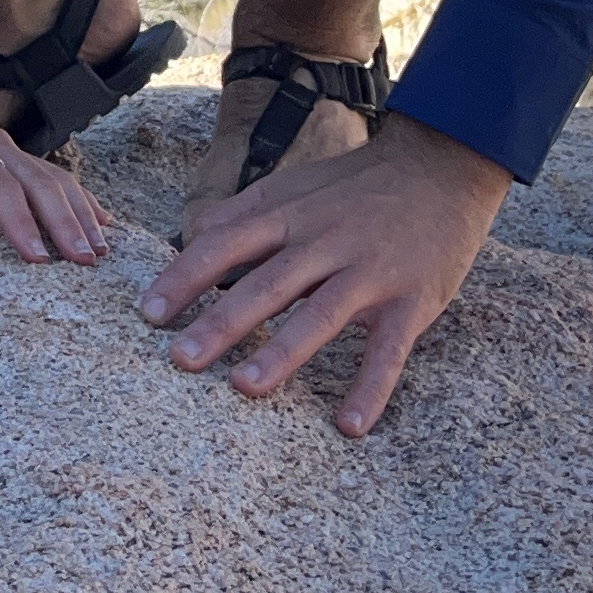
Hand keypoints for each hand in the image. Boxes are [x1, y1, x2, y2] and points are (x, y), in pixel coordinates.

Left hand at [0, 101, 109, 265]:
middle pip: (39, 180)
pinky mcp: (16, 160)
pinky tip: (103, 223)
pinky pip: (54, 178)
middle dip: (65, 220)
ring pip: (54, 179)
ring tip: (100, 251)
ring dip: (80, 213)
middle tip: (85, 260)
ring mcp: (9, 149)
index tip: (37, 258)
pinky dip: (80, 200)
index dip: (20, 220)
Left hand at [138, 112, 506, 435]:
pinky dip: (371, 387)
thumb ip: (246, 211)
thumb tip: (192, 234)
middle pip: (267, 284)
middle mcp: (324, 242)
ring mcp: (369, 272)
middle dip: (221, 321)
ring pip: (321, 314)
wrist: (443, 167)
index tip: (149, 312)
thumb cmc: (358, 184)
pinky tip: (350, 425)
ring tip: (245, 387)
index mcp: (290, 215)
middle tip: (180, 359)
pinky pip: (390, 350)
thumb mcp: (296, 185)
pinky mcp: (411, 301)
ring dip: (283, 352)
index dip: (186, 276)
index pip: (227, 244)